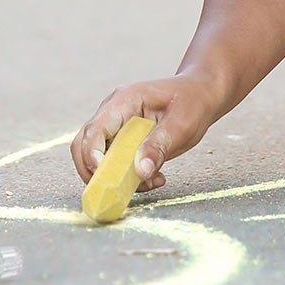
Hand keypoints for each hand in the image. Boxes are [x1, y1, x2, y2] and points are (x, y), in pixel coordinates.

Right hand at [70, 75, 218, 194]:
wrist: (201, 95)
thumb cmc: (192, 102)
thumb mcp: (182, 124)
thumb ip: (159, 146)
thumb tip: (140, 172)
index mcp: (124, 101)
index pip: (94, 130)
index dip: (92, 156)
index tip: (107, 178)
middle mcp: (113, 112)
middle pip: (84, 145)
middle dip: (95, 172)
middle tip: (119, 189)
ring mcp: (115, 125)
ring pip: (96, 157)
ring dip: (115, 177)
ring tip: (149, 181)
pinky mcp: (122, 139)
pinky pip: (113, 162)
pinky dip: (127, 176)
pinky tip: (153, 177)